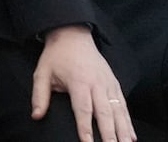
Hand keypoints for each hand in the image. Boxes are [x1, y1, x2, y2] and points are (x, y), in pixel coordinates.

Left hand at [31, 25, 134, 141]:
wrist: (73, 35)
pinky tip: (131, 136)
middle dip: (109, 134)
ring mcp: (108, 83)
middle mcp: (96, 83)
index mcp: (78, 81)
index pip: (83, 109)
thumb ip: (39, 95)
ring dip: (123, 131)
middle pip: (104, 112)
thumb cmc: (56, 56)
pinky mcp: (114, 83)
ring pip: (118, 110)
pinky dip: (128, 121)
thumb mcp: (42, 72)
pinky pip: (123, 105)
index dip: (85, 128)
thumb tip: (36, 115)